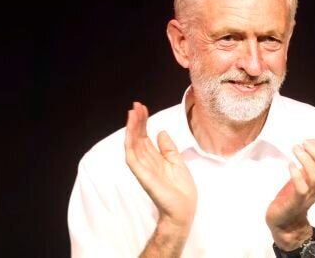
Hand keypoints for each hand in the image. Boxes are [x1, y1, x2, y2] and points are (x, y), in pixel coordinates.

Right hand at [124, 102, 196, 228]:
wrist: (184, 209)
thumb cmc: (181, 189)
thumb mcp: (177, 162)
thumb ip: (168, 148)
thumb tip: (161, 132)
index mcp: (155, 158)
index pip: (145, 137)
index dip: (143, 122)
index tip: (142, 108)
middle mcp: (147, 162)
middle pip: (138, 138)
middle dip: (136, 121)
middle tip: (135, 105)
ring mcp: (143, 169)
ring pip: (133, 145)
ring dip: (131, 129)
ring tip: (132, 114)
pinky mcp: (143, 176)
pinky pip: (132, 159)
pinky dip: (130, 146)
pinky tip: (130, 134)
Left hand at [266, 139, 314, 248]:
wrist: (285, 222)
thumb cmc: (295, 195)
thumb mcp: (307, 174)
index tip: (311, 141)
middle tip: (303, 143)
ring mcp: (308, 196)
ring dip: (306, 160)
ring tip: (295, 149)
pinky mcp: (295, 202)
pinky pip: (301, 189)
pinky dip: (297, 175)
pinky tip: (291, 165)